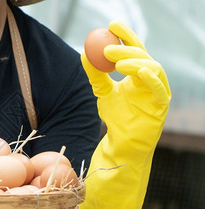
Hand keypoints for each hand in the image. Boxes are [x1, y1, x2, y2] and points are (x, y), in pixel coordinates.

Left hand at [79, 21, 170, 208]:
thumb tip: (82, 54)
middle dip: (126, 48)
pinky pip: (159, 89)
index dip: (126, 35)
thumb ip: (96, 75)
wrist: (121, 148)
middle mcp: (152, 82)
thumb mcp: (102, 94)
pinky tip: (135, 70)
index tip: (111, 23)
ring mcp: (158, 94)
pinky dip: (148, 78)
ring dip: (134, 61)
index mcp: (139, 76)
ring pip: (153, 69)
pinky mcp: (161, 108)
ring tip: (113, 60)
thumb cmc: (114, 120)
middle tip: (106, 46)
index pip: (135, 50)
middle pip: (144, 56)